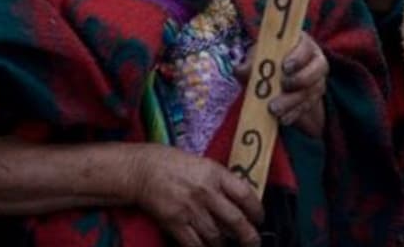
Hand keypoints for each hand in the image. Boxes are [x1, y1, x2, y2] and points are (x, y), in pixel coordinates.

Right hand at [128, 144, 263, 246]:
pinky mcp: (175, 222)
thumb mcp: (205, 165)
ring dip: (225, 245)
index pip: (245, 195)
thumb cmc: (175, 164)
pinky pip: (194, 243)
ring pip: (216, 236)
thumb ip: (223, 181)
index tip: (259, 219)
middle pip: (235, 220)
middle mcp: (206, 192)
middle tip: (253, 242)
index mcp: (216, 174)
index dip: (257, 211)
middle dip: (248, 236)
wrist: (144, 169)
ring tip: (228, 246)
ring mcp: (190, 209)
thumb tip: (240, 201)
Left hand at [237, 33, 327, 135]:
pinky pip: (307, 107)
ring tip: (274, 110)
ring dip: (292, 102)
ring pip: (311, 92)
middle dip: (298, 81)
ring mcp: (317, 81)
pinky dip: (293, 114)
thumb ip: (250, 61)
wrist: (277, 77)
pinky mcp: (313, 99)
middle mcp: (315, 61)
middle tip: (282, 87)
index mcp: (303, 44)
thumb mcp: (259, 55)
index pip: (306, 47)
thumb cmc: (268, 59)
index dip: (298, 57)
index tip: (284, 67)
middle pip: (315, 71)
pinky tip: (282, 119)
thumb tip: (241, 70)